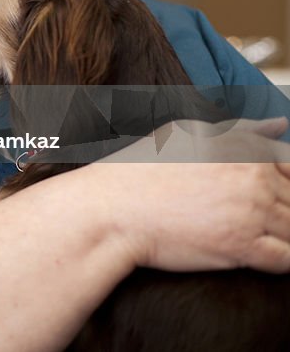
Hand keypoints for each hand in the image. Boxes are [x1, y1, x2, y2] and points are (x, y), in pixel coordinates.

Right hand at [88, 117, 289, 273]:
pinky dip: (280, 259)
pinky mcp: (242, 247)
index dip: (281, 183)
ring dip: (281, 235)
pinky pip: (286, 259)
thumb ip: (240, 129)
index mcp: (243, 148)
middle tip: (246, 217)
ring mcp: (251, 212)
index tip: (259, 196)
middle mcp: (253, 177)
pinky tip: (257, 255)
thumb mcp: (187, 134)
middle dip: (283, 210)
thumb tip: (280, 124)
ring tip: (251, 236)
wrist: (111, 209)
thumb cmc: (140, 170)